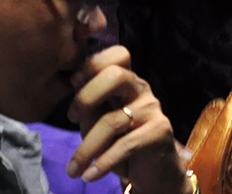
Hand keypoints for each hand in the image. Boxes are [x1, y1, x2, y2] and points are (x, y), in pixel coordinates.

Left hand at [66, 46, 188, 193]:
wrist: (153, 172)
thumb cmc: (119, 144)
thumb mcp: (98, 122)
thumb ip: (89, 105)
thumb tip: (75, 88)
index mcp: (126, 80)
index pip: (117, 55)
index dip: (93, 63)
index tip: (73, 82)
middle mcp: (141, 89)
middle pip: (116, 75)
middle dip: (87, 95)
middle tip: (71, 117)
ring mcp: (152, 108)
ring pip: (113, 121)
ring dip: (87, 149)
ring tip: (74, 170)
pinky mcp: (160, 131)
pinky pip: (125, 145)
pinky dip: (103, 163)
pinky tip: (90, 176)